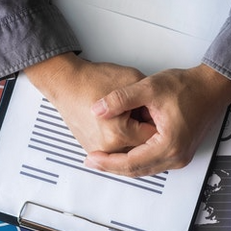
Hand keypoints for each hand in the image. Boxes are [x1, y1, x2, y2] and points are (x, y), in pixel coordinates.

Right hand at [19, 52, 152, 155]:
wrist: (66, 83)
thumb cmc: (92, 81)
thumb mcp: (133, 82)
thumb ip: (152, 102)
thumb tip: (164, 115)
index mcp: (118, 133)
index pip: (154, 137)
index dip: (160, 122)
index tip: (159, 112)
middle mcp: (106, 147)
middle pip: (142, 147)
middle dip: (147, 131)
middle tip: (144, 112)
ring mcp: (97, 150)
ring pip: (130, 150)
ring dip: (135, 136)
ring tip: (130, 116)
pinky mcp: (92, 149)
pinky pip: (116, 149)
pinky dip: (122, 138)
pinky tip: (119, 122)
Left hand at [82, 65, 230, 176]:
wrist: (213, 85)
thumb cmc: (189, 86)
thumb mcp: (150, 88)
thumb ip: (121, 99)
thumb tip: (96, 110)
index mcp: (170, 145)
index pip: (130, 163)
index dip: (107, 162)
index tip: (90, 157)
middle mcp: (177, 157)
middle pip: (136, 171)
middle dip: (111, 167)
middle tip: (91, 160)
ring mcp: (180, 157)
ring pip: (143, 169)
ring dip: (122, 165)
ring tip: (102, 158)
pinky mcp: (180, 153)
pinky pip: (151, 163)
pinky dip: (135, 160)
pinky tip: (121, 152)